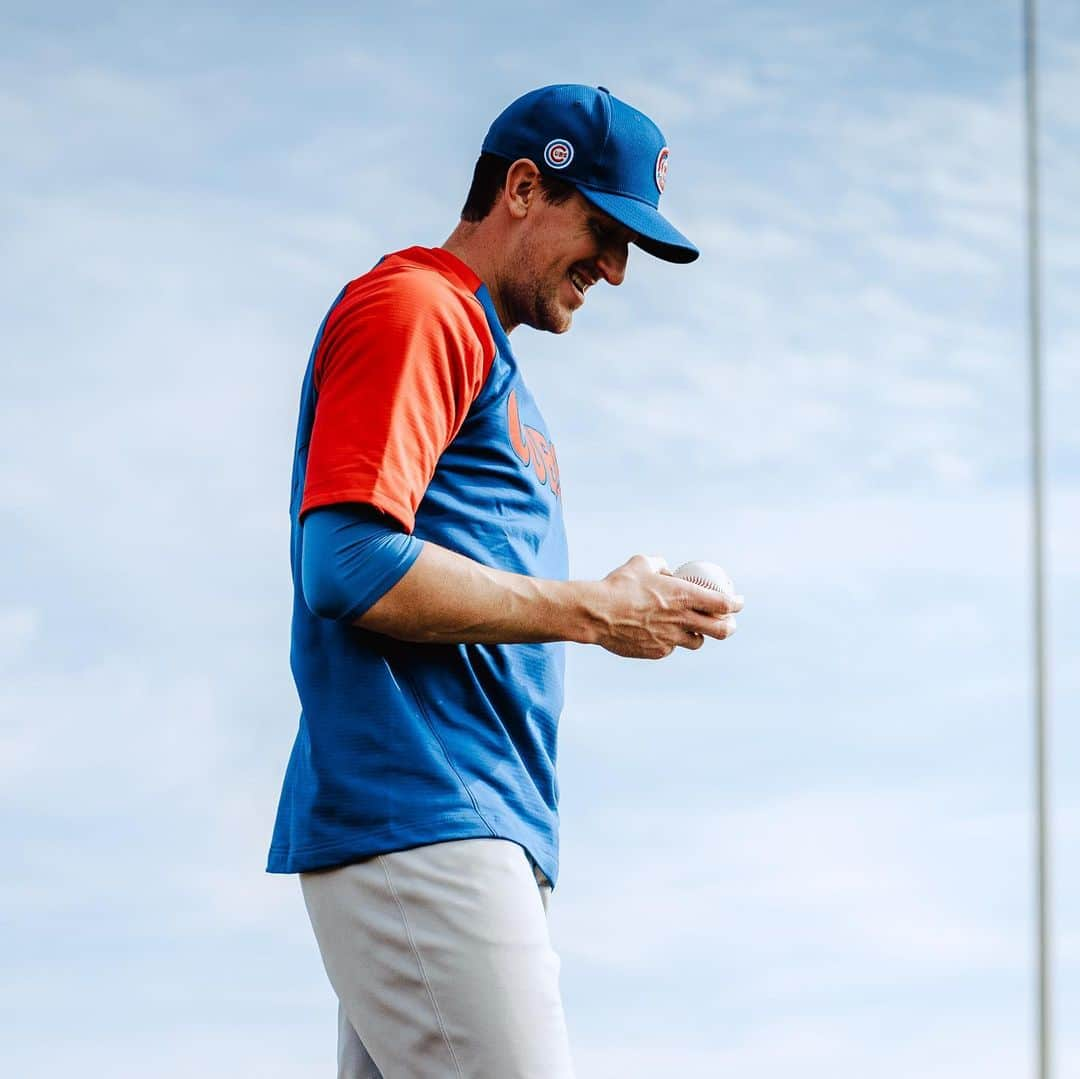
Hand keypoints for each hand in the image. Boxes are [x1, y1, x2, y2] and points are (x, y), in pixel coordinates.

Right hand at [589, 554, 742, 659]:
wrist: (597, 613)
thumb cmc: (618, 586)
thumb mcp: (641, 564)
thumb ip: (660, 565)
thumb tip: (666, 569)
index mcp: (683, 596)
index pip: (722, 603)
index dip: (736, 604)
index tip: (738, 602)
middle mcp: (681, 620)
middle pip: (721, 630)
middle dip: (729, 626)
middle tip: (728, 622)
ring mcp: (670, 639)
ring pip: (697, 642)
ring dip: (698, 635)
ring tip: (693, 629)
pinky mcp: (657, 652)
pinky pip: (671, 648)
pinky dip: (670, 641)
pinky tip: (659, 633)